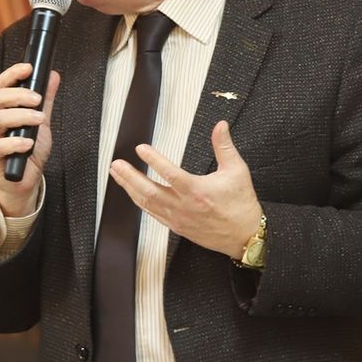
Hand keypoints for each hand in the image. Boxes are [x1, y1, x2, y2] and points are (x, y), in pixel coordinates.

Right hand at [0, 61, 59, 215]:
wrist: (25, 181)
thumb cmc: (29, 151)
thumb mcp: (42, 123)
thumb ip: (46, 101)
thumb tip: (53, 75)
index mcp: (3, 110)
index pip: (1, 86)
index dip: (12, 74)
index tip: (29, 68)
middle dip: (18, 95)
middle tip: (38, 99)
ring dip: (21, 117)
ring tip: (39, 120)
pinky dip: (15, 143)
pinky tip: (28, 143)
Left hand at [108, 120, 261, 258]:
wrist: (244, 236)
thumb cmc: (241, 204)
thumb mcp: (237, 171)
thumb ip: (225, 146)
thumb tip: (220, 125)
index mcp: (198, 191)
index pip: (170, 173)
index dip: (153, 160)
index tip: (140, 148)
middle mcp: (184, 206)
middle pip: (149, 190)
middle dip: (130, 176)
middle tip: (116, 164)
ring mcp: (178, 218)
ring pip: (147, 203)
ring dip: (130, 188)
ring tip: (117, 175)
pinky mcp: (177, 227)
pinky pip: (153, 214)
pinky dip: (140, 203)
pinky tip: (133, 194)